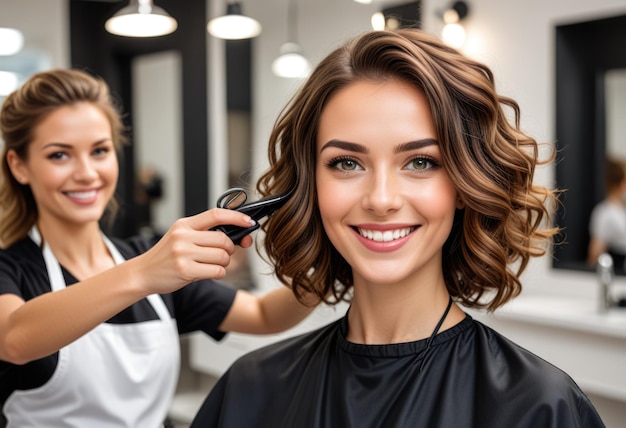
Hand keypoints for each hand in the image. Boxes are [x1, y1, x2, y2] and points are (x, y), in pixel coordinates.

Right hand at [134, 208, 255, 294]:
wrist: (142, 273)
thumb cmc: (166, 256)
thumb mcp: (181, 237)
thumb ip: (204, 233)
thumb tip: (236, 234)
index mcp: (184, 225)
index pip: (216, 215)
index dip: (236, 217)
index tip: (249, 222)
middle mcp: (183, 236)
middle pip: (223, 240)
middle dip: (230, 249)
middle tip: (223, 253)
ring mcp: (183, 253)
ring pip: (223, 256)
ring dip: (224, 263)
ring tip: (210, 264)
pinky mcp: (185, 270)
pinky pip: (217, 271)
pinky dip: (218, 273)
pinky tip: (206, 272)